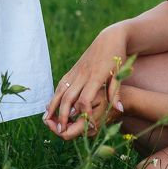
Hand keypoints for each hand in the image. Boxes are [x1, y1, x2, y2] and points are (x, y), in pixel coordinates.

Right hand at [45, 23, 126, 138]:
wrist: (109, 38)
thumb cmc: (117, 57)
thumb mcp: (120, 74)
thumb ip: (116, 92)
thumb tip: (118, 109)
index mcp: (96, 77)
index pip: (85, 99)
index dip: (85, 114)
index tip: (88, 126)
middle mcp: (83, 75)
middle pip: (68, 97)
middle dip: (62, 115)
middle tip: (60, 130)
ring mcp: (76, 71)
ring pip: (60, 90)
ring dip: (53, 106)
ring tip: (47, 120)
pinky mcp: (72, 70)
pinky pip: (61, 84)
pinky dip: (55, 96)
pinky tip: (51, 105)